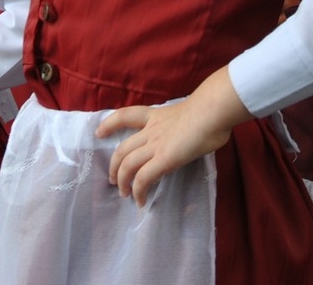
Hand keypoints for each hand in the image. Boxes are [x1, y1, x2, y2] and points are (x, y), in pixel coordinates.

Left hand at [96, 68, 247, 206]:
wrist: (213, 111)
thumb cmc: (210, 111)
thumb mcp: (189, 114)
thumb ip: (183, 125)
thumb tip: (194, 134)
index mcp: (156, 116)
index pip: (126, 116)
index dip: (109, 124)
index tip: (99, 132)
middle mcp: (151, 131)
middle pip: (122, 149)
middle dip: (114, 166)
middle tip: (114, 180)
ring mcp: (156, 145)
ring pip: (127, 165)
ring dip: (123, 182)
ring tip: (125, 194)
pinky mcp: (164, 159)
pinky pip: (143, 178)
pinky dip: (138, 191)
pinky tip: (141, 201)